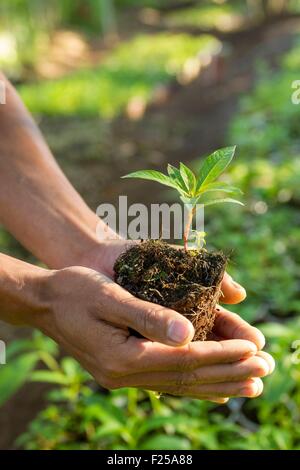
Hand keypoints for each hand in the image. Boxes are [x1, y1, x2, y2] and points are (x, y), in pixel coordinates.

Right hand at [34, 264, 273, 403]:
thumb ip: (148, 316)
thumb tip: (190, 334)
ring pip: (179, 386)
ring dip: (217, 384)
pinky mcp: (122, 371)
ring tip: (250, 385)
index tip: (254, 351)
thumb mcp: (110, 296)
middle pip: (186, 378)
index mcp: (122, 356)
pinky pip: (165, 384)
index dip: (221, 355)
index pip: (184, 359)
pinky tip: (212, 389)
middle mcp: (124, 374)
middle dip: (228, 373)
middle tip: (264, 372)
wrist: (45, 302)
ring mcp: (122, 377)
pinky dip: (193, 386)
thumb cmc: (76, 290)